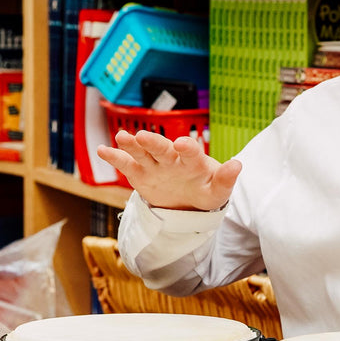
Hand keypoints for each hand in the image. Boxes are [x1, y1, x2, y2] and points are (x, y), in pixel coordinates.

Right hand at [96, 130, 240, 210]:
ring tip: (122, 137)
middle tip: (143, 136)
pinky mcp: (141, 174)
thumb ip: (226, 178)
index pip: (190, 152)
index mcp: (193, 161)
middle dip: (153, 142)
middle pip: (161, 148)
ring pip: (142, 152)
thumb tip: (238, 164)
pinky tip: (102, 150)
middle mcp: (172, 159)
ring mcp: (155, 165)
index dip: (187, 147)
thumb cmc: (207, 192)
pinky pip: (126, 164)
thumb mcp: (218, 190)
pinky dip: (114, 157)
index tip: (182, 143)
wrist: (189, 204)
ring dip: (131, 144)